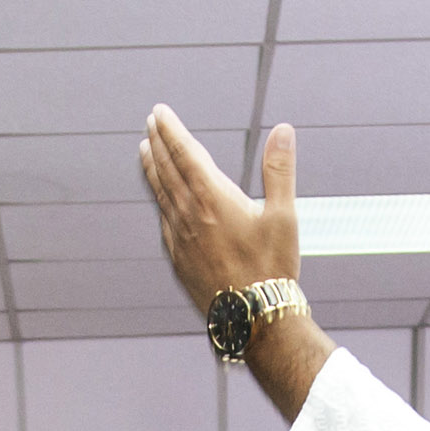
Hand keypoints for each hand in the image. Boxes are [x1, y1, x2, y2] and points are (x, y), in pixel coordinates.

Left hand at [140, 108, 299, 313]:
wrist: (253, 318)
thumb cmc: (272, 268)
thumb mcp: (284, 215)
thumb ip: (279, 170)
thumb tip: (283, 130)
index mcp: (213, 197)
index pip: (185, 153)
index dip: (171, 130)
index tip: (159, 113)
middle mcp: (190, 214)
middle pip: (167, 170)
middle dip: (159, 143)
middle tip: (151, 124)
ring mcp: (180, 238)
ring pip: (160, 194)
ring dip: (153, 169)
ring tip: (145, 151)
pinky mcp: (178, 259)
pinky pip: (163, 221)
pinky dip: (159, 202)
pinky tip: (160, 200)